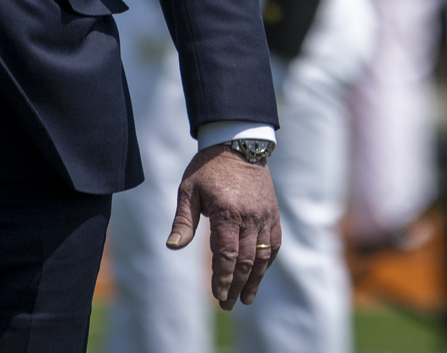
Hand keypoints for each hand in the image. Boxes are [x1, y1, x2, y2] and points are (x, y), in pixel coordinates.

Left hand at [167, 144, 281, 309]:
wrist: (238, 143)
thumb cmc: (208, 168)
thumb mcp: (189, 190)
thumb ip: (183, 221)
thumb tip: (172, 247)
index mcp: (227, 213)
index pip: (227, 255)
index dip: (223, 278)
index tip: (218, 296)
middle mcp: (250, 217)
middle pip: (246, 260)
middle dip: (236, 286)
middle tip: (226, 304)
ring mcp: (264, 215)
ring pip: (262, 255)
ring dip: (255, 280)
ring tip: (246, 299)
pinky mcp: (272, 212)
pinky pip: (274, 242)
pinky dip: (268, 261)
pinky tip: (260, 274)